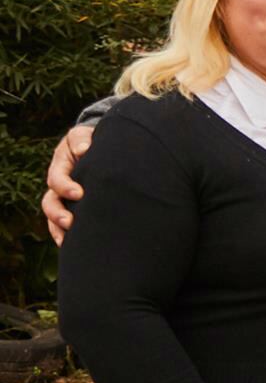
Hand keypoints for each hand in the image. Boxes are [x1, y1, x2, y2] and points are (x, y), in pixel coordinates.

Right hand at [40, 124, 91, 242]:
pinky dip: (65, 236)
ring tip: (68, 240)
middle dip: (58, 213)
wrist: (97, 148)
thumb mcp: (83, 136)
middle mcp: (59, 186)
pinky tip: (72, 246)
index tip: (79, 193)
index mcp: (60, 167)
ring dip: (59, 229)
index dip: (65, 187)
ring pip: (54, 217)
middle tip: (71, 221)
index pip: (57, 179)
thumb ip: (81, 139)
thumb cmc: (89, 141)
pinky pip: (64, 226)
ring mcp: (64, 199)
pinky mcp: (74, 208)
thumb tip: (84, 149)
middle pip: (50, 202)